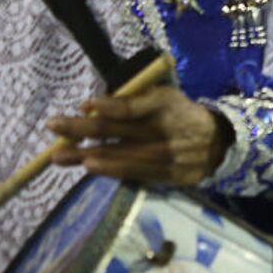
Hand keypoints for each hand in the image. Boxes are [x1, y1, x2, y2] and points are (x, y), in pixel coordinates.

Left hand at [48, 87, 232, 184]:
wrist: (219, 143)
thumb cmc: (180, 114)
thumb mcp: (164, 98)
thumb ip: (135, 101)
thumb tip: (92, 108)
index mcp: (166, 104)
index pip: (134, 107)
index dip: (110, 106)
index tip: (85, 104)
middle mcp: (165, 130)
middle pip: (118, 130)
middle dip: (82, 129)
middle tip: (54, 126)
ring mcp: (165, 155)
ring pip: (121, 155)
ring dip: (87, 155)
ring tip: (59, 155)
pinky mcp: (167, 174)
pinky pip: (133, 172)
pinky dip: (109, 169)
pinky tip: (89, 166)